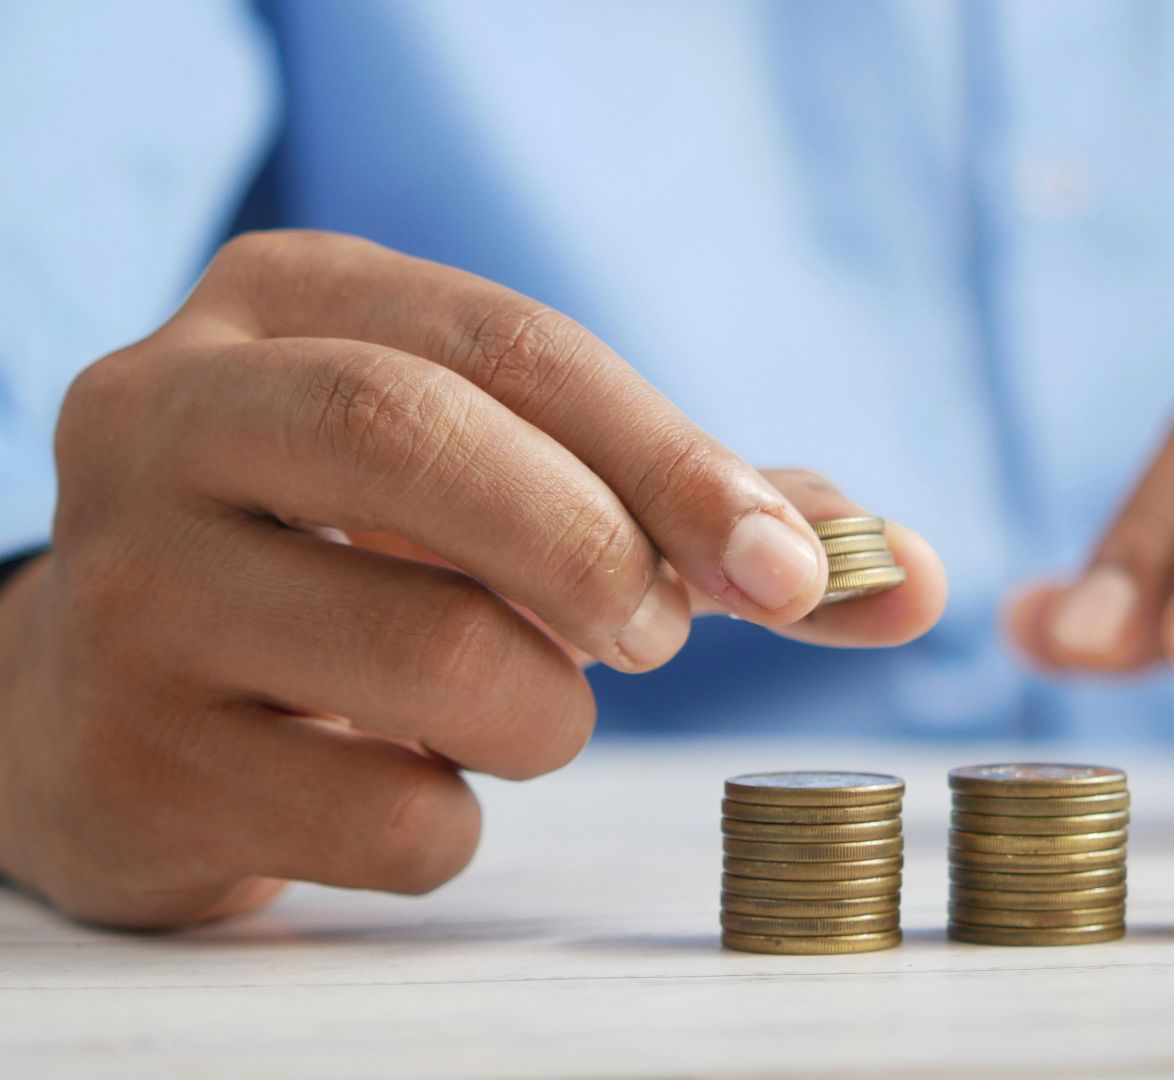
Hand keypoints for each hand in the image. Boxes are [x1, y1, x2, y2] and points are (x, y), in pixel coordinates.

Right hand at [0, 231, 944, 927]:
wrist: (119, 700)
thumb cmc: (360, 563)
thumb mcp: (503, 482)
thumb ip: (702, 513)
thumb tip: (910, 574)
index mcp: (284, 305)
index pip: (512, 345)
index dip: (675, 458)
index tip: (792, 569)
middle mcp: (166, 416)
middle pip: (420, 439)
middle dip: (596, 550)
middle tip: (656, 634)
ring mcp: (125, 592)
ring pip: (429, 654)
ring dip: (544, 712)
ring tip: (511, 707)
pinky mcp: (128, 763)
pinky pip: (387, 817)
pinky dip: (457, 822)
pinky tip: (402, 781)